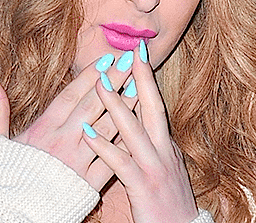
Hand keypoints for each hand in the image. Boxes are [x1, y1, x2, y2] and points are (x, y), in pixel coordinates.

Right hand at [0, 53, 137, 190]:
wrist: (6, 217)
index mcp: (41, 130)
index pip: (71, 95)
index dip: (91, 75)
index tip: (108, 58)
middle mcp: (62, 142)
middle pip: (94, 105)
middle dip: (114, 81)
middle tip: (131, 61)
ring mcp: (78, 162)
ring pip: (108, 128)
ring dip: (126, 106)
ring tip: (141, 86)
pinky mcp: (88, 183)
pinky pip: (112, 159)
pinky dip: (126, 142)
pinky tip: (140, 127)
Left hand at [82, 41, 198, 222]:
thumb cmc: (167, 204)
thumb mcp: (164, 168)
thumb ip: (151, 145)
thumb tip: (137, 124)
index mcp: (165, 145)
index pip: (155, 105)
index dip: (146, 78)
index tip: (139, 51)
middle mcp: (163, 151)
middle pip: (151, 107)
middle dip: (139, 78)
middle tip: (128, 51)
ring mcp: (154, 167)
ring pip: (134, 130)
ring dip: (116, 105)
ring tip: (100, 84)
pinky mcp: (143, 186)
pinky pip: (121, 163)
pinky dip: (104, 146)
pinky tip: (88, 134)